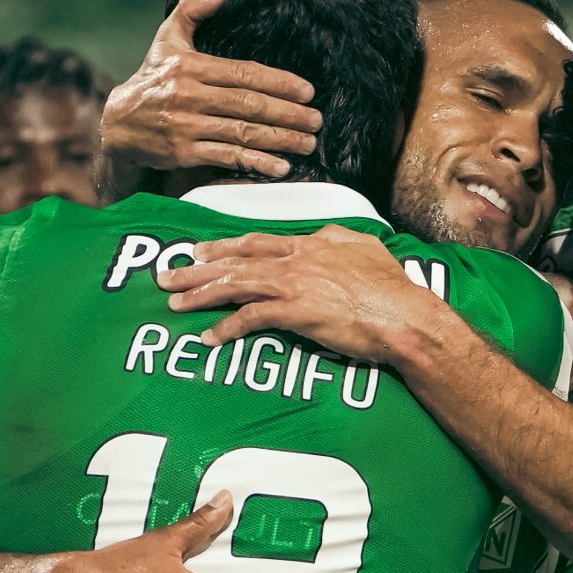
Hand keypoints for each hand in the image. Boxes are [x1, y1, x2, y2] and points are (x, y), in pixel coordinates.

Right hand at [102, 0, 321, 177]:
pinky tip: (280, 166)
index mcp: (191, 67)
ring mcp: (187, 126)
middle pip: (248, 105)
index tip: (307, 91)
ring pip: (242, 133)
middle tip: (316, 120)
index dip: (278, 82)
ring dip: (280, 140)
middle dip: (288, 114)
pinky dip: (255, 162)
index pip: (243, 73)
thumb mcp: (166, 39)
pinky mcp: (184, 152)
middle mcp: (189, 96)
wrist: (116, 123)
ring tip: (307, 143)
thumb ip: (191, 11)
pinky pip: (227, 157)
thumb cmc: (150, 78)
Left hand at [160, 224, 453, 360]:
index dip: (225, 246)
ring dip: (201, 294)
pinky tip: (209, 337)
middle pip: (237, 259)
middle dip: (198, 267)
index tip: (200, 249)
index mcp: (313, 244)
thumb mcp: (365, 248)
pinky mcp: (296, 312)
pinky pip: (251, 318)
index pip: (258, 242)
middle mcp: (298, 259)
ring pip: (236, 284)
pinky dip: (227, 327)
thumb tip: (326, 236)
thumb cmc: (392, 289)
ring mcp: (295, 284)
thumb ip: (339, 239)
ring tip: (175, 302)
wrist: (404, 315)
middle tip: (168, 274)